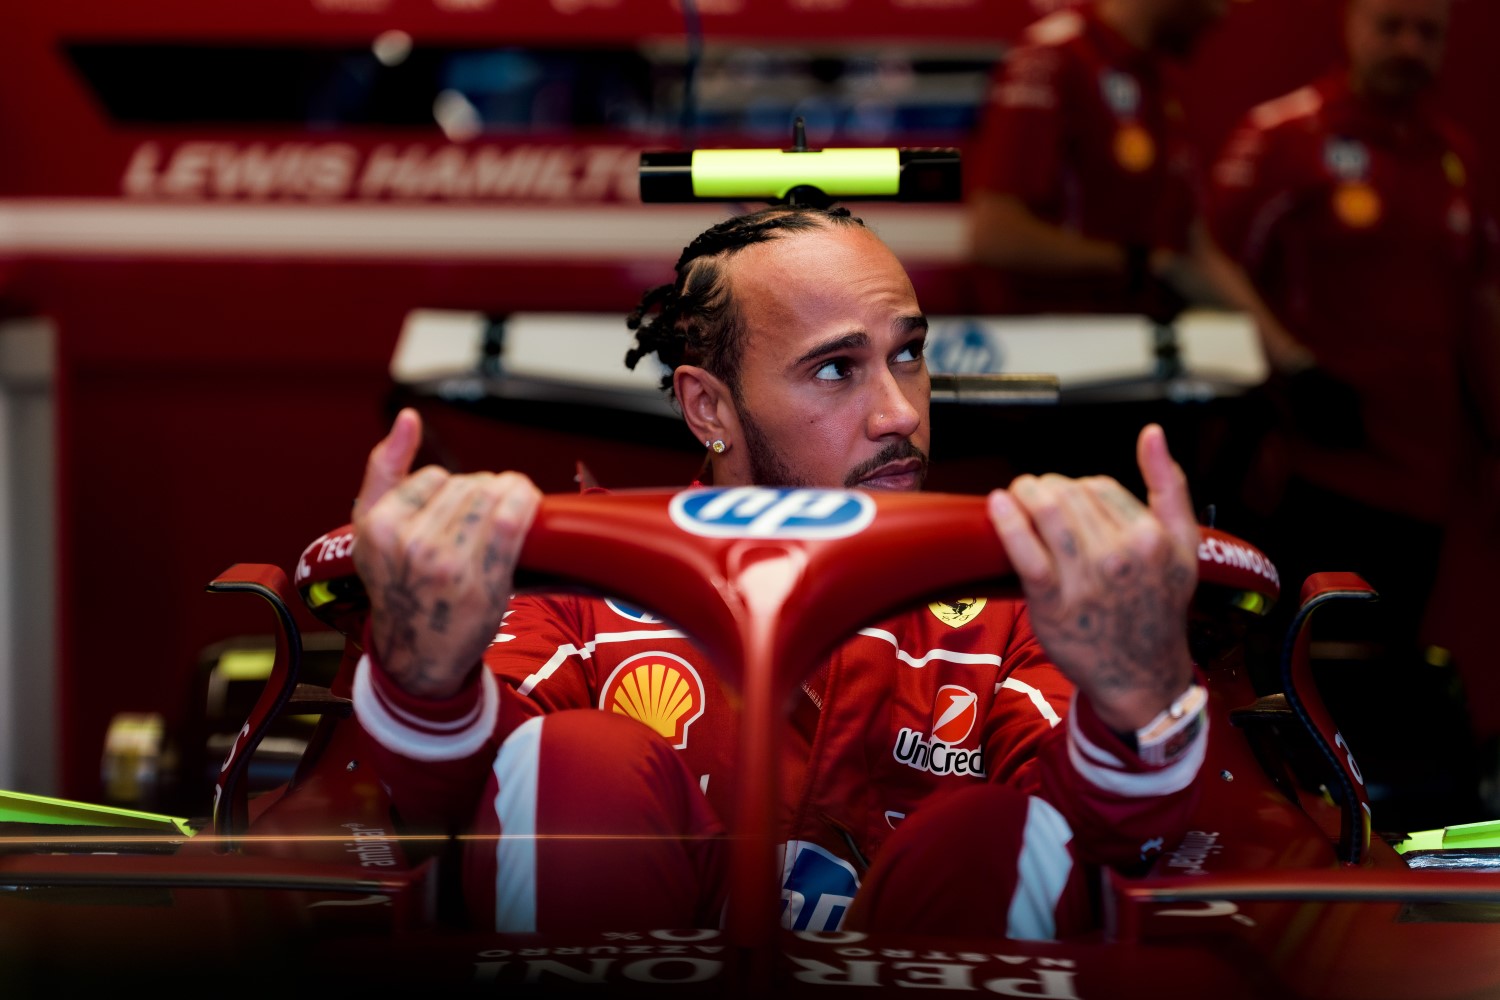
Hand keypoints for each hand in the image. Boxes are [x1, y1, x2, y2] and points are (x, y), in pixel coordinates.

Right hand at [352, 408, 541, 698]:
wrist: (417, 655)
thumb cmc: (398, 587)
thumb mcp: (371, 529)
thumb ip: (384, 469)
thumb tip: (408, 416)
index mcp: (378, 526)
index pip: (434, 477)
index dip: (453, 489)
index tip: (458, 511)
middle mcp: (410, 543)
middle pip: (467, 485)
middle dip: (482, 493)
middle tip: (484, 518)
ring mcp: (447, 563)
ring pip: (491, 496)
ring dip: (508, 494)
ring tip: (508, 508)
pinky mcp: (482, 578)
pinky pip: (513, 518)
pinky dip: (525, 501)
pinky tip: (528, 502)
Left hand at [986, 424, 1198, 732]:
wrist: (1142, 675)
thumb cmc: (1159, 608)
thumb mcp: (1184, 547)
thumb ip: (1171, 487)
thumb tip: (1152, 434)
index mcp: (1152, 537)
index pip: (1099, 487)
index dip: (1078, 488)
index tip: (1068, 500)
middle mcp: (1121, 554)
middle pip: (1069, 494)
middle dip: (1047, 488)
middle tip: (1035, 496)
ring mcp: (1086, 578)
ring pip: (1047, 512)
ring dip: (1024, 493)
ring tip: (1016, 495)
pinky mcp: (1053, 600)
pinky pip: (1025, 550)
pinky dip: (1008, 521)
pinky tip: (997, 504)